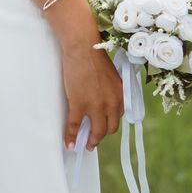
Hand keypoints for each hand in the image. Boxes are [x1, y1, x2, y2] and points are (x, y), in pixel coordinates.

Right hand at [50, 0, 123, 149]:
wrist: (82, 48)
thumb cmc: (94, 56)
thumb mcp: (111, 77)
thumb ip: (111, 91)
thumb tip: (103, 102)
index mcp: (121, 95)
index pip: (118, 117)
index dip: (109, 124)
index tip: (102, 128)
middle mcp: (112, 104)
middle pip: (109, 128)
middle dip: (101, 135)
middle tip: (93, 139)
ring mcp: (96, 106)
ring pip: (95, 132)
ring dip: (90, 141)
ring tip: (83, 145)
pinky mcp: (80, 105)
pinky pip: (75, 127)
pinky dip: (71, 137)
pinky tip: (69, 143)